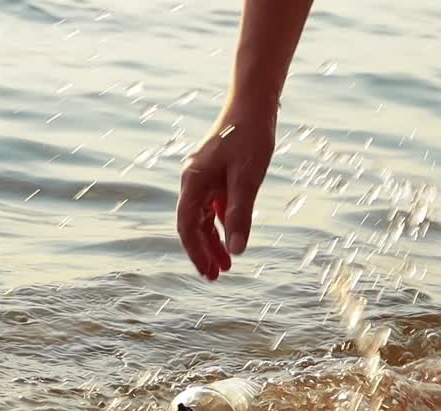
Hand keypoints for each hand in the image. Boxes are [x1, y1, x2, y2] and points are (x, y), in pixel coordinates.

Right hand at [176, 103, 274, 280]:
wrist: (254, 103)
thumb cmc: (249, 137)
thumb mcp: (247, 179)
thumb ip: (240, 215)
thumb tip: (236, 250)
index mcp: (193, 182)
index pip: (187, 226)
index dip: (196, 252)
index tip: (207, 273)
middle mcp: (194, 181)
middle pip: (193, 225)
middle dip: (203, 252)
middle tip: (214, 277)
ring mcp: (204, 177)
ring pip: (204, 217)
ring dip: (213, 241)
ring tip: (225, 265)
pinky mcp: (217, 174)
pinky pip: (215, 206)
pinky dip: (222, 223)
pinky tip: (232, 237)